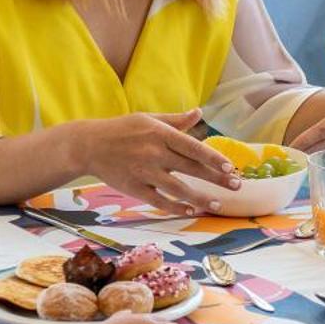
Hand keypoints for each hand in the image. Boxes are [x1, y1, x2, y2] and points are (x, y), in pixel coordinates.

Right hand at [76, 108, 240, 214]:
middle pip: (192, 168)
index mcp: (160, 134)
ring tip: (218, 205)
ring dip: (200, 198)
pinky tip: (190, 210)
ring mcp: (144, 172)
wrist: (87, 145)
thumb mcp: (148, 119)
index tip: (231, 167)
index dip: (214, 159)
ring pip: (178, 188)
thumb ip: (176, 120)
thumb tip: (199, 112)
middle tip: (237, 186)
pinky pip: (159, 200)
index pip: (194, 147)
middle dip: (217, 179)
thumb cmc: (122, 129)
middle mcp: (154, 152)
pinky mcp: (133, 188)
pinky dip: (175, 206)